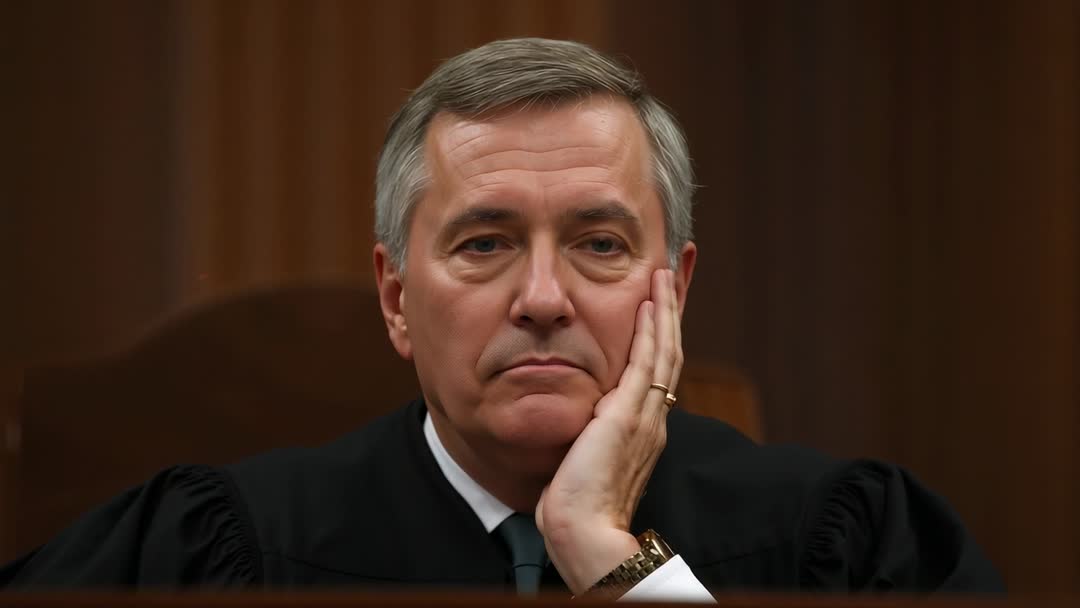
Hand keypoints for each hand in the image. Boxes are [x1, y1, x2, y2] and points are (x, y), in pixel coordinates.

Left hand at [535, 268, 682, 594]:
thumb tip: (578, 427)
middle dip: (669, 314)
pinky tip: (650, 303)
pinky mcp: (628, 414)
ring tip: (663, 276)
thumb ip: (588, 438)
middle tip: (669, 277)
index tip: (658, 307)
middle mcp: (652, 419)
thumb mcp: (584, 461)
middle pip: (669, 354)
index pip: (657, 373)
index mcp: (643, 430)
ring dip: (664, 311)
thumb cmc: (576, 506)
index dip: (660, 337)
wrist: (582, 530)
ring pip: (665, 350)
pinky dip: (652, 329)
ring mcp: (645, 416)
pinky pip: (648, 361)